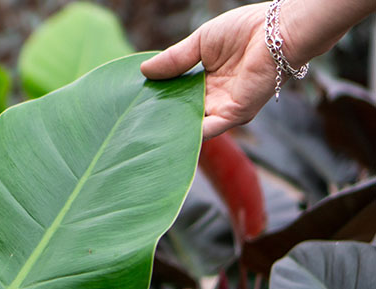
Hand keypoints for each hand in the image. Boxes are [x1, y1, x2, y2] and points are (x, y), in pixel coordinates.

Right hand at [140, 3, 279, 138]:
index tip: (136, 101)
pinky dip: (189, 136)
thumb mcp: (199, 43)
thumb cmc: (244, 30)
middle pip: (183, 112)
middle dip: (161, 117)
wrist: (276, 32)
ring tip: (142, 132)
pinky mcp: (234, 114)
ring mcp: (224, 108)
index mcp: (208, 80)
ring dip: (171, 129)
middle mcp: (215, 98)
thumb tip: (144, 71)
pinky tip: (166, 135)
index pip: (178, 95)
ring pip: (192, 125)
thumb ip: (174, 60)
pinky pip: (208, 131)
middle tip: (133, 121)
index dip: (159, 97)